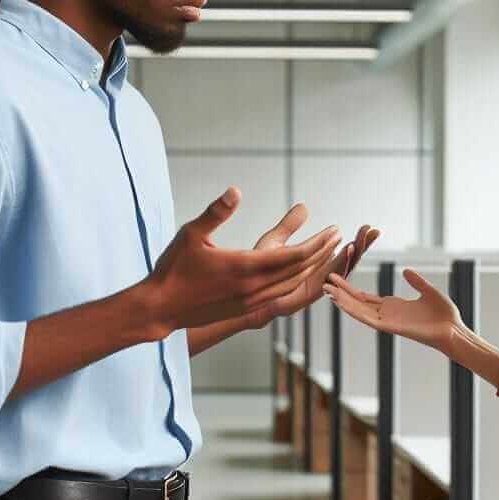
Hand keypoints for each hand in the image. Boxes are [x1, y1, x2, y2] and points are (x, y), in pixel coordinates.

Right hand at [145, 187, 340, 335]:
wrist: (159, 308)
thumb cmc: (173, 268)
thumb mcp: (192, 234)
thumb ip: (216, 212)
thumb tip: (235, 190)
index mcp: (245, 267)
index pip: (294, 255)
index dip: (317, 242)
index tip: (333, 229)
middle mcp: (254, 287)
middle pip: (299, 270)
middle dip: (322, 252)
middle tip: (338, 236)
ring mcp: (251, 301)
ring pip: (292, 284)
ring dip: (312, 268)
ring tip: (325, 252)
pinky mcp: (245, 310)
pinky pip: (280, 295)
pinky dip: (296, 282)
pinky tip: (300, 274)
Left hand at [247, 208, 380, 322]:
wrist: (240, 294)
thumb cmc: (255, 272)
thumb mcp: (275, 242)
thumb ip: (290, 225)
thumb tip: (304, 206)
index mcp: (316, 266)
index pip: (344, 252)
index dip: (358, 241)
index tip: (370, 227)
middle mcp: (319, 277)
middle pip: (348, 262)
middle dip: (362, 246)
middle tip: (374, 231)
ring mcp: (314, 287)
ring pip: (341, 271)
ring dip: (353, 254)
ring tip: (361, 239)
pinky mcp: (307, 295)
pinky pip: (328, 280)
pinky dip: (340, 266)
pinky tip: (347, 251)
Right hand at [322, 268, 460, 351]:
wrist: (454, 331)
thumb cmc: (444, 316)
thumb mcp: (428, 292)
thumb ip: (416, 282)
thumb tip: (405, 270)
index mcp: (393, 306)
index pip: (366, 297)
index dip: (351, 289)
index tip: (337, 279)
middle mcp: (387, 314)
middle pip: (358, 303)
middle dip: (341, 293)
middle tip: (324, 282)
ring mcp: (387, 321)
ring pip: (359, 310)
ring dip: (342, 301)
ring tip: (327, 290)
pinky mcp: (390, 327)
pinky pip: (368, 319)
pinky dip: (354, 310)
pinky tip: (342, 303)